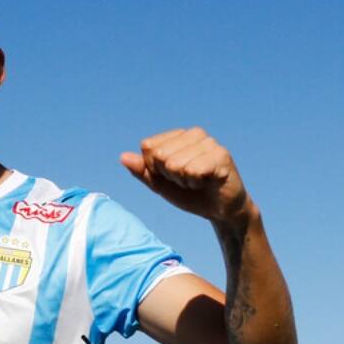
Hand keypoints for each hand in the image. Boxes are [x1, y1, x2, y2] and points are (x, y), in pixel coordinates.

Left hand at [120, 127, 251, 225]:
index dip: (155, 169)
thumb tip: (123, 157)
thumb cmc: (190, 194)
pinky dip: (196, 183)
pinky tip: (207, 182)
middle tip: (188, 180)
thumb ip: (142, 171)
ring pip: (175, 164)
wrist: (219, 210)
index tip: (172, 175)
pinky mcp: (221, 155)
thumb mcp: (160, 184)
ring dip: (184, 181)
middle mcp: (195, 133)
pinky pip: (192, 170)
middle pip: (160, 155)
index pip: (148, 147)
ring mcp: (209, 142)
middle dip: (170, 175)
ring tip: (198, 181)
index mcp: (178, 135)